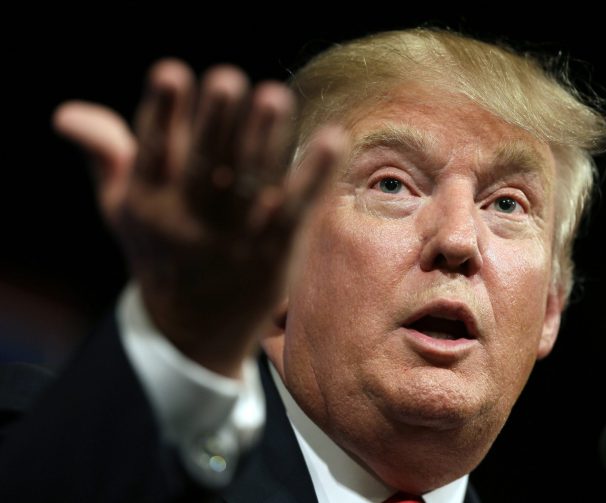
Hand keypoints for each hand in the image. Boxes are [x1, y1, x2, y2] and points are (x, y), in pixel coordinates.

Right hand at [53, 59, 344, 377]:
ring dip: (265, 141)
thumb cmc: (161, 250)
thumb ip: (106, 156)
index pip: (153, 153)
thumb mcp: (123, 209)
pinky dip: (314, 176)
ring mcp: (236, 239)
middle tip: (229, 80)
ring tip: (276, 97)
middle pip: (205, 166)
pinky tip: (332, 138)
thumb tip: (68, 114)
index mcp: (150, 203)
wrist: (194, 329)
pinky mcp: (276, 252)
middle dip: (217, 123)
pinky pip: (296, 210)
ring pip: (251, 184)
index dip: (162, 115)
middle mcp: (191, 221)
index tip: (171, 74)